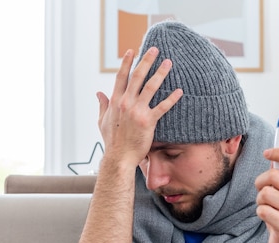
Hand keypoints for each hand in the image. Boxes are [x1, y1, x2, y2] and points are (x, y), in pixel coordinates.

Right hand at [96, 47, 182, 167]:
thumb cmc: (112, 140)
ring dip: (160, 73)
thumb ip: (102, 105)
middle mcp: (126, 103)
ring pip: (151, 87)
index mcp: (115, 101)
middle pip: (137, 76)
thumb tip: (99, 93)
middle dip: (146, 60)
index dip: (126, 62)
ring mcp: (137, 111)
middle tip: (155, 49)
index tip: (132, 50)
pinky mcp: (148, 121)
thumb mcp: (102, 121)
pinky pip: (162, 107)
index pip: (121, 77)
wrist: (119, 157)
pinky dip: (172, 98)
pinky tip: (180, 91)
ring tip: (168, 63)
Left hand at [255, 148, 278, 242]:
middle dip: (260, 183)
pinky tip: (268, 219)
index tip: (266, 152)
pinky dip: (260, 213)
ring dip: (260, 201)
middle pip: (272, 176)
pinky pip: (262, 210)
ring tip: (268, 209)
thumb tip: (271, 156)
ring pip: (264, 193)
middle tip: (263, 194)